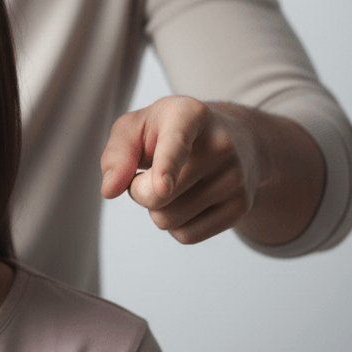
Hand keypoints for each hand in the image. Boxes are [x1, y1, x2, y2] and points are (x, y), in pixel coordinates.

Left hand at [100, 97, 257, 243]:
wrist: (232, 138)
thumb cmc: (168, 132)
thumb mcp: (136, 127)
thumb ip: (116, 153)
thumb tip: (109, 190)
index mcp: (189, 114)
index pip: (175, 144)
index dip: (166, 167)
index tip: (162, 187)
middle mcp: (220, 144)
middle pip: (156, 196)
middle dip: (139, 190)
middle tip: (152, 172)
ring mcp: (236, 177)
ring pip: (169, 220)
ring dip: (157, 208)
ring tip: (173, 182)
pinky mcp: (242, 206)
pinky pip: (187, 236)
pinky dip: (175, 225)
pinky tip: (188, 199)